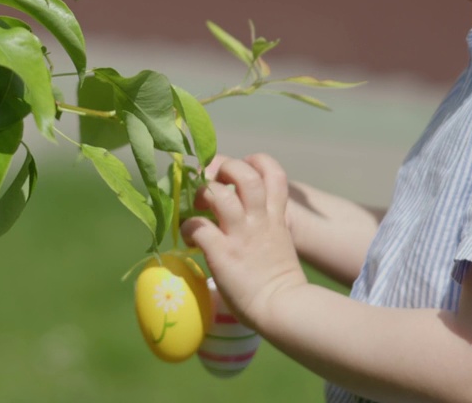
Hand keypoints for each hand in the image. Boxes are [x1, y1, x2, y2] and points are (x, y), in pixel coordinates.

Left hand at [181, 153, 308, 330]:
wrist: (283, 308)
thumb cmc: (280, 284)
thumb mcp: (280, 244)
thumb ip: (267, 229)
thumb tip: (244, 227)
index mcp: (275, 217)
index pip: (274, 173)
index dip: (256, 162)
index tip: (243, 168)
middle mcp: (259, 220)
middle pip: (245, 174)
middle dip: (225, 169)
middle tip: (213, 182)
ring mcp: (240, 235)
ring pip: (219, 194)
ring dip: (202, 194)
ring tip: (197, 206)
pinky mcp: (223, 252)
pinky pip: (198, 226)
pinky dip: (188, 227)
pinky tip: (189, 237)